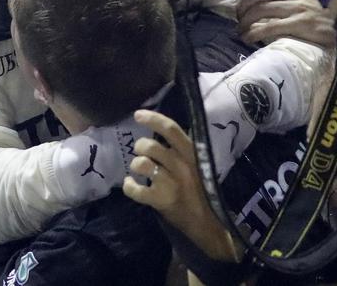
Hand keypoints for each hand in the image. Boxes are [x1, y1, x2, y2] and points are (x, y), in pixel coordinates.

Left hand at [123, 110, 237, 262]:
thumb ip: (181, 150)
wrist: (207, 222)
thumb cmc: (201, 190)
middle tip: (142, 152)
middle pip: (151, 145)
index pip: (171, 129)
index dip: (153, 119)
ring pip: (142, 163)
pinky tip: (130, 185)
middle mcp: (182, 165)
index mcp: (192, 153)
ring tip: (139, 169)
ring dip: (135, 164)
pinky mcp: (161, 200)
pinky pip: (136, 189)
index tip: (138, 114)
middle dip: (140, 146)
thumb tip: (160, 130)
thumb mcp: (197, 165)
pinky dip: (129, 186)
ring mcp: (171, 183)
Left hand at [236, 0, 335, 49]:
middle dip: (243, 12)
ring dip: (245, 23)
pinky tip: (248, 38)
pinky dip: (254, 32)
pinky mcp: (300, 25)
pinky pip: (270, 27)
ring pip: (261, 12)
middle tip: (238, 23)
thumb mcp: (313, 7)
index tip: (241, 9)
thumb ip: (295, 5)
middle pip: (259, 0)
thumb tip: (272, 12)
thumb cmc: (330, 21)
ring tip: (241, 32)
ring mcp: (298, 11)